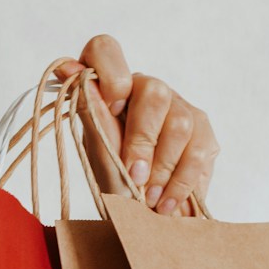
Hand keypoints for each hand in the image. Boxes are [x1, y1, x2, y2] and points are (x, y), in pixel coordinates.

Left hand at [58, 35, 219, 216]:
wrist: (143, 218)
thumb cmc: (115, 180)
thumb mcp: (97, 151)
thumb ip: (89, 111)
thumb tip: (65, 68)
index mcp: (111, 85)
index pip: (106, 49)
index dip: (110, 75)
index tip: (111, 110)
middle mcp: (145, 87)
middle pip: (154, 92)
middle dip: (142, 140)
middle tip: (134, 176)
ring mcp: (179, 106)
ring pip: (180, 123)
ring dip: (162, 168)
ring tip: (149, 198)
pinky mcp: (204, 131)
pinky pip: (199, 150)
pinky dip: (181, 182)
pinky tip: (166, 202)